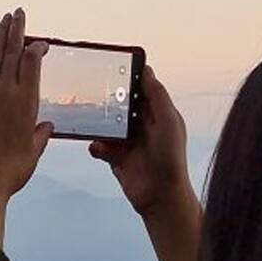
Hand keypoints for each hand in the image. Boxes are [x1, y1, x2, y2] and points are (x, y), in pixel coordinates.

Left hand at [0, 10, 51, 244]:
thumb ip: (41, 133)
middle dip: (19, 30)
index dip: (37, 48)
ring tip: (5, 18)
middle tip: (21, 12)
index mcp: (26, 101)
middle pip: (14, 52)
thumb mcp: (35, 149)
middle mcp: (6, 92)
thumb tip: (46, 126)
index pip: (33, 62)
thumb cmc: (13, 169)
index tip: (41, 43)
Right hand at [89, 67, 191, 217]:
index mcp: (157, 113)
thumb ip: (157, 95)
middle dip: (108, 100)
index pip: (142, 88)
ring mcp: (128, 141)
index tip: (114, 64)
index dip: (130, 77)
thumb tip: (147, 70)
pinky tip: (99, 148)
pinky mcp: (116, 157)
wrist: (160, 196)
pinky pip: (99, 146)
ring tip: (90, 120)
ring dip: (98, 124)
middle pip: (120, 104)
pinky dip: (96, 146)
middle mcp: (142, 125)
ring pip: (106, 124)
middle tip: (93, 90)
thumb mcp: (168, 121)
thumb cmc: (170, 158)